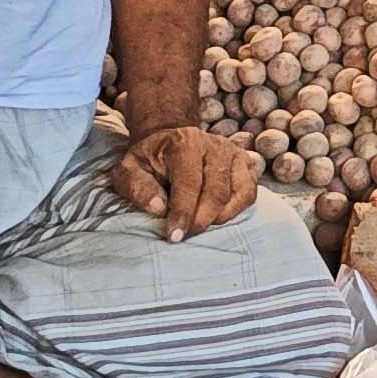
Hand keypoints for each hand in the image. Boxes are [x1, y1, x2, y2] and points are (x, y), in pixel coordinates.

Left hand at [111, 125, 258, 242]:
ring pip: (237, 193)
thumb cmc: (149, 161)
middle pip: (216, 191)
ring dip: (219, 217)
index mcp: (183, 142)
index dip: (183, 213)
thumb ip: (137, 187)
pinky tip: (216, 217)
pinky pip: (248, 193)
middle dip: (201, 220)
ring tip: (199, 226)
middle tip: (186, 236)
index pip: (189, 183)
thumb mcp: (128, 170)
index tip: (174, 237)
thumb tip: (158, 208)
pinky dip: (235, 211)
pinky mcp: (243, 163)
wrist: (169, 140)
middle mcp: (213, 144)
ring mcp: (232, 152)